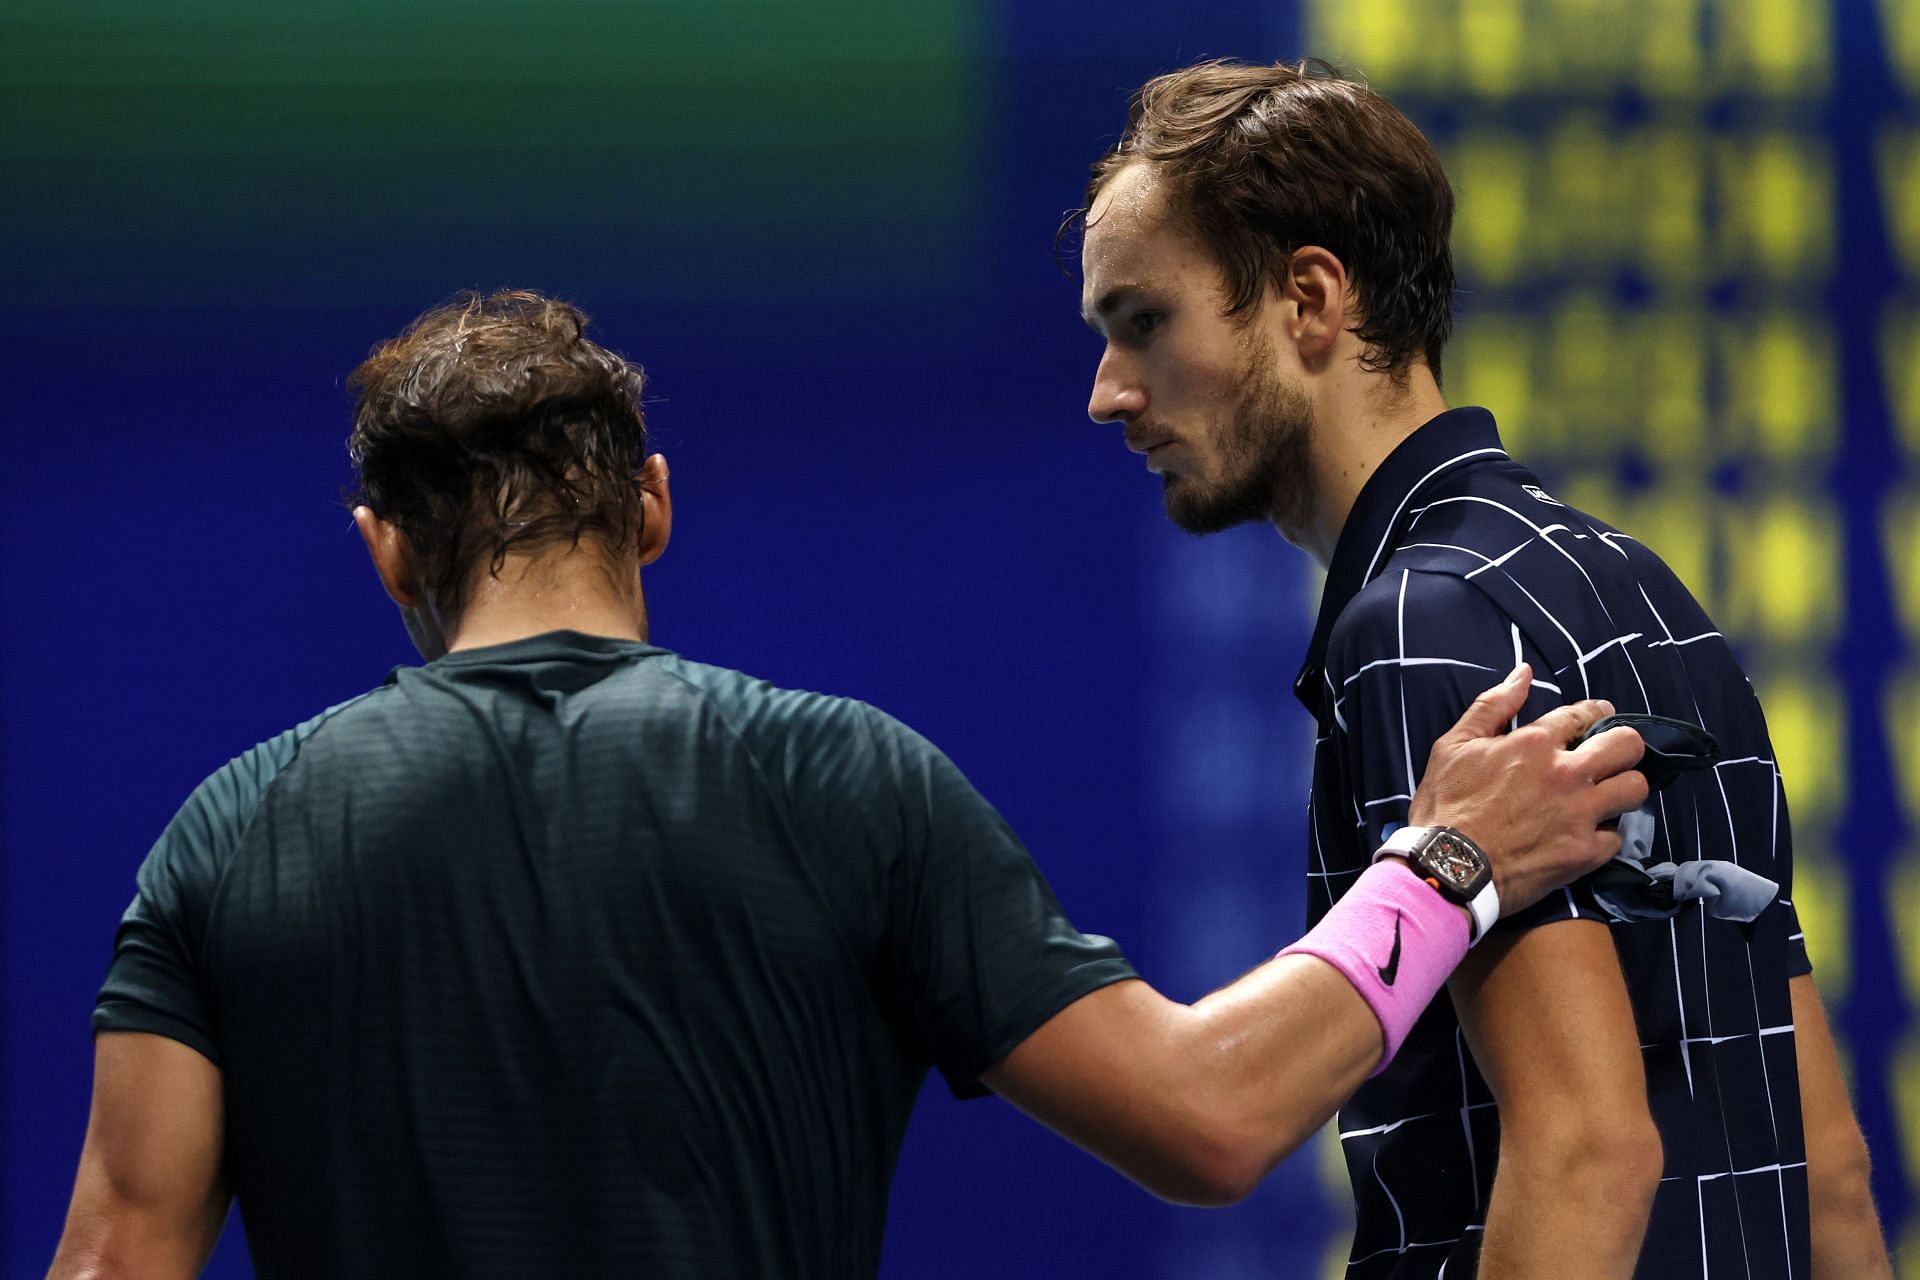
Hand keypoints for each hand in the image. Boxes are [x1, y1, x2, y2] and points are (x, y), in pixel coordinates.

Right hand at [1408, 664, 1648, 915]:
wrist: (1445, 870)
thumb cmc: (1445, 807)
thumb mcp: (1454, 745)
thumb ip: (1493, 706)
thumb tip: (1524, 673)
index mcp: (1535, 743)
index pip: (1584, 714)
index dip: (1595, 713)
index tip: (1598, 718)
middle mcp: (1567, 774)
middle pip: (1628, 745)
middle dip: (1624, 745)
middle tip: (1611, 755)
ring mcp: (1581, 814)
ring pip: (1635, 788)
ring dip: (1622, 788)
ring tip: (1606, 795)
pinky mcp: (1585, 853)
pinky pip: (1617, 837)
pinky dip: (1605, 834)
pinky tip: (1587, 834)